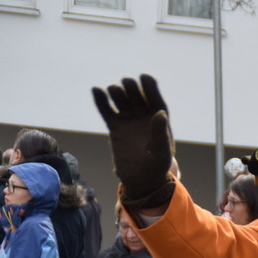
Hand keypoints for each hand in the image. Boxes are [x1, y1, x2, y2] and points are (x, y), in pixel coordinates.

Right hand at [91, 74, 175, 209]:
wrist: (140, 180)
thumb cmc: (156, 167)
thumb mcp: (161, 152)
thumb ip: (160, 133)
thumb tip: (160, 114)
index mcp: (160, 121)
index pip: (155, 101)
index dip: (151, 88)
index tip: (145, 77)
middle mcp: (145, 118)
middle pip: (137, 98)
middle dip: (133, 89)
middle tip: (127, 82)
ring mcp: (129, 121)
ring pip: (122, 102)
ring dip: (118, 93)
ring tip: (114, 89)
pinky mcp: (115, 128)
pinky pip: (107, 112)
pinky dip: (102, 102)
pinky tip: (96, 90)